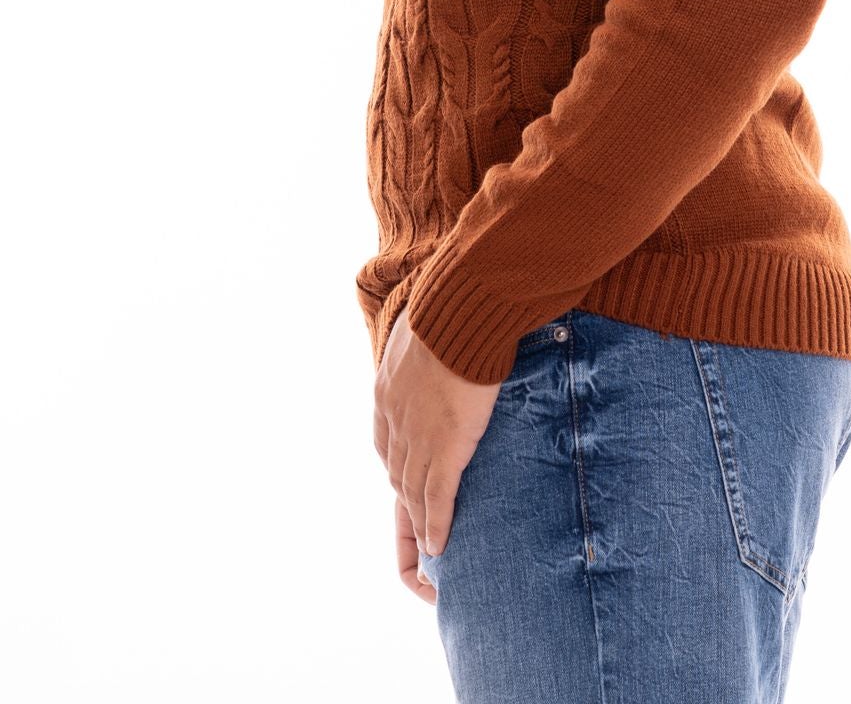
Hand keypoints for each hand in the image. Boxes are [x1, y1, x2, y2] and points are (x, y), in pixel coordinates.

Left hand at [374, 304, 502, 588]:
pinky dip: (436, 524)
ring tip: (429, 545)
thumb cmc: (451, 308)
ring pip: (413, 491)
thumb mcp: (424, 325)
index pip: (385, 441)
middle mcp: (395, 419)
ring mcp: (418, 436)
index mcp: (388, 391)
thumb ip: (428, 342)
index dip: (396, 464)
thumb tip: (445, 330)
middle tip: (416, 522)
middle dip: (405, 500)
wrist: (461, 312)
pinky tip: (440, 546)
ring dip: (420, 520)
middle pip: (396, 472)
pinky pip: (437, 497)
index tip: (404, 479)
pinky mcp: (446, 448)